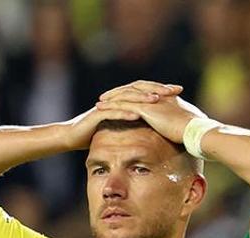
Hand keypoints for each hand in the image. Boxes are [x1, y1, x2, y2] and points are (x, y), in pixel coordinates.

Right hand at [60, 81, 182, 148]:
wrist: (72, 136)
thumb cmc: (95, 133)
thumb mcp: (120, 128)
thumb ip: (135, 124)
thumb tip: (156, 129)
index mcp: (123, 101)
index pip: (145, 91)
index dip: (161, 89)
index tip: (178, 91)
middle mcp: (116, 99)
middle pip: (139, 90)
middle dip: (156, 89)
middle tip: (173, 90)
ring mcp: (106, 106)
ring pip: (127, 99)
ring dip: (143, 99)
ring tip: (157, 100)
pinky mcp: (97, 115)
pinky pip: (113, 113)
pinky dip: (125, 113)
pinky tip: (136, 115)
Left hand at [96, 82, 207, 144]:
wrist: (196, 131)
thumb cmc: (196, 131)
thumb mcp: (187, 124)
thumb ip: (182, 123)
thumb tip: (183, 129)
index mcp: (167, 98)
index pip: (147, 92)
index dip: (135, 93)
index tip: (127, 96)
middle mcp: (157, 95)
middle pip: (134, 89)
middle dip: (120, 92)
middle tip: (107, 96)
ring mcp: (151, 101)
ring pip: (126, 95)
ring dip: (112, 98)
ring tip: (100, 102)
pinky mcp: (146, 109)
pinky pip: (124, 105)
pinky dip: (112, 106)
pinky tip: (102, 109)